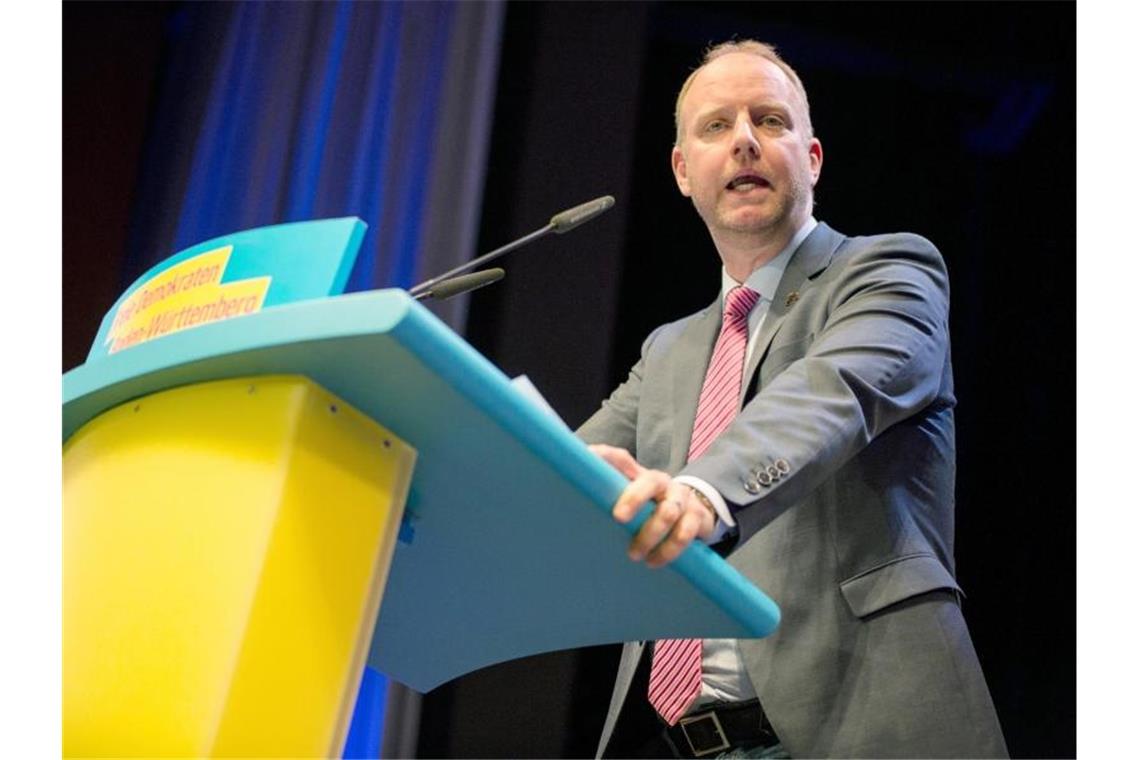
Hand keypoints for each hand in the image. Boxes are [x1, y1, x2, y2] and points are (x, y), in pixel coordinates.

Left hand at [589, 444, 715, 567]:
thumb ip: (603, 493)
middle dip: (634, 499)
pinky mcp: (697, 517)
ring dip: (651, 535)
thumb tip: (567, 487)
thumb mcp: (626, 499)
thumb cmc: (649, 508)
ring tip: (636, 555)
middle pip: (649, 482)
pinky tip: (655, 561)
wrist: (692, 513)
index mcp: (638, 474)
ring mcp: (681, 498)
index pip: (620, 459)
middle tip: (618, 519)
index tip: (589, 462)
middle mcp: (661, 482)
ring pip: (669, 511)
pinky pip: (686, 532)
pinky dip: (670, 549)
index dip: (605, 458)